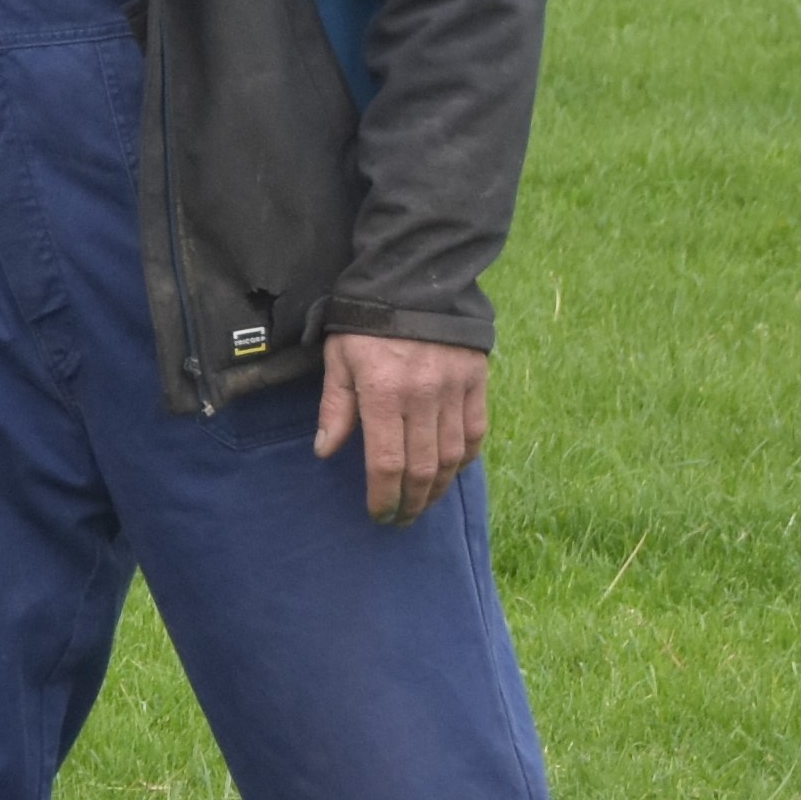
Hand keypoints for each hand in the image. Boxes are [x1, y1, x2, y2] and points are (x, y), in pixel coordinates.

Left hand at [314, 332, 488, 525]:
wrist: (414, 280)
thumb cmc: (365, 322)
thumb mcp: (338, 360)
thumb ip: (334, 408)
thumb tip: (325, 451)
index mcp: (383, 393)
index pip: (387, 462)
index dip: (384, 496)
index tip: (379, 514)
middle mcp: (423, 397)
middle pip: (422, 467)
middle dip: (411, 501)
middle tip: (401, 519)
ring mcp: (454, 391)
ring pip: (452, 456)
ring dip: (438, 488)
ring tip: (423, 503)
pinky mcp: (476, 383)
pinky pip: (475, 432)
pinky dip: (465, 458)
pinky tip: (450, 472)